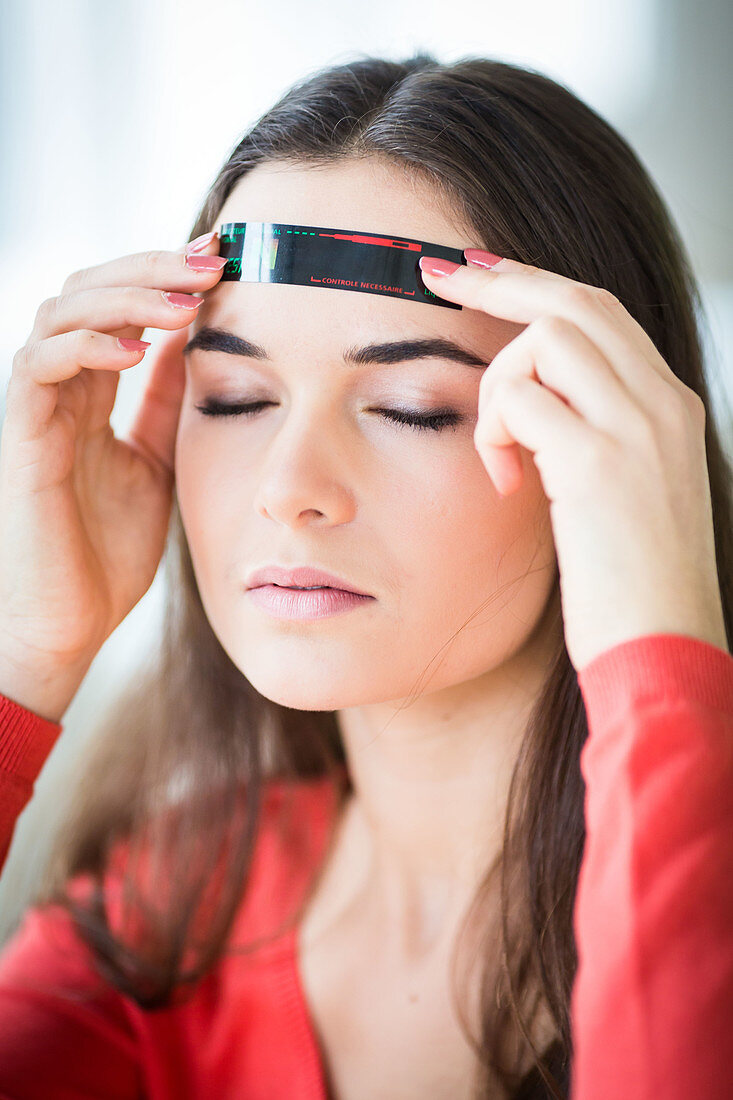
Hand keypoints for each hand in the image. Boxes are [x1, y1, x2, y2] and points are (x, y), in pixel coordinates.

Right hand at [0, 231, 224, 718]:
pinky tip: (137, 350)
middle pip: (90, 290)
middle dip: (152, 266)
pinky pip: (39, 370)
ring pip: (60, 313)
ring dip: (126, 296)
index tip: (226, 257)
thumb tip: (203, 346)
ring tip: (187, 299)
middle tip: (214, 258)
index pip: (121, 304)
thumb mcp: (159, 462)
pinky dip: (85, 348)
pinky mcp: (20, 438)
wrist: (68, 624)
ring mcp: (36, 409)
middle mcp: (61, 387)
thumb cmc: (107, 551)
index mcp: (94, 390)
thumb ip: (168, 406)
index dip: (166, 272)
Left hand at [418, 252, 728, 672]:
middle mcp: (663, 406)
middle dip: (500, 281)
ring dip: (498, 387)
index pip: (603, 315)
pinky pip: (522, 401)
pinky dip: (494, 431)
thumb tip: (535, 414)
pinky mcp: (599, 466)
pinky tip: (505, 482)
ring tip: (500, 457)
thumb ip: (593, 444)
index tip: (483, 272)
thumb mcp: (627, 500)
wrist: (666, 654)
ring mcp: (637, 430)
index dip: (537, 285)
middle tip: (439, 275)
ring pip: (546, 340)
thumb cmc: (634, 591)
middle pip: (576, 302)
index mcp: (671, 410)